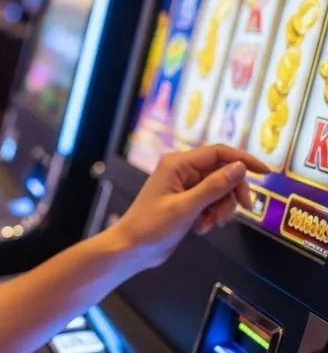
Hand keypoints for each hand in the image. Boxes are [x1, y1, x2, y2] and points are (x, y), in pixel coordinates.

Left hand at [111, 145, 268, 269]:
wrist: (133, 248)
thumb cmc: (150, 226)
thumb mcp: (186, 207)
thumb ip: (214, 186)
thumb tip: (239, 167)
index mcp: (177, 163)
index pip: (218, 152)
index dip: (243, 159)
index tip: (265, 172)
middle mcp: (182, 170)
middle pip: (223, 172)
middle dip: (232, 193)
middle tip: (241, 209)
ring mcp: (185, 185)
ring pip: (220, 189)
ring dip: (221, 208)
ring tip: (208, 224)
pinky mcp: (187, 200)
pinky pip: (212, 201)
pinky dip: (213, 214)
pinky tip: (202, 227)